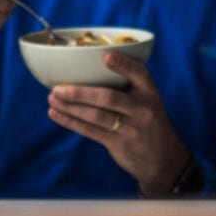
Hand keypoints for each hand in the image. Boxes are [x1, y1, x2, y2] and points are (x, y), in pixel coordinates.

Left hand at [46, 52, 189, 196]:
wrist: (163, 158)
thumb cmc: (147, 121)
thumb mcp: (147, 101)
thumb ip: (127, 87)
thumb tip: (87, 69)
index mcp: (149, 92)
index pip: (139, 74)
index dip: (123, 65)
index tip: (106, 56)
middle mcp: (142, 109)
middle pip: (108, 97)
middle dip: (80, 92)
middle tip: (57, 87)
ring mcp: (131, 128)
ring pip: (96, 115)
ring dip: (71, 107)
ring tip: (52, 99)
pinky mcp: (119, 144)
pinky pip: (90, 131)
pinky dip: (71, 122)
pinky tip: (56, 114)